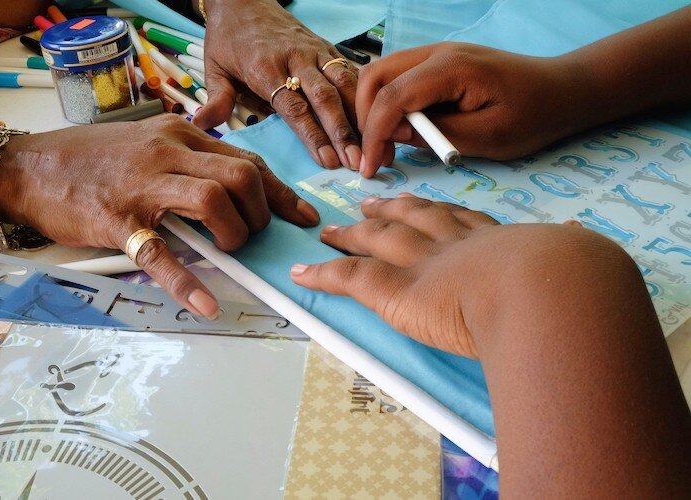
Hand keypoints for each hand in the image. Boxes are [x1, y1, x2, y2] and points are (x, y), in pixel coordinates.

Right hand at [0, 114, 319, 317]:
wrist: (30, 165)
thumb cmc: (93, 158)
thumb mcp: (148, 143)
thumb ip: (188, 158)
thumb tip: (229, 184)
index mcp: (181, 137)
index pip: (247, 161)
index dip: (282, 192)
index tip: (303, 216)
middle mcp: (169, 153)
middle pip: (242, 177)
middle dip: (264, 213)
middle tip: (256, 237)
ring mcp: (144, 185)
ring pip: (213, 200)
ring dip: (236, 233)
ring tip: (231, 251)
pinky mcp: (119, 220)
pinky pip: (160, 253)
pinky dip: (187, 281)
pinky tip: (207, 304)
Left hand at [192, 0, 361, 169]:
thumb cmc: (229, 37)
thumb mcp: (213, 66)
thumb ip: (216, 98)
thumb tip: (203, 125)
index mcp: (265, 67)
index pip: (294, 107)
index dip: (313, 135)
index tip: (327, 160)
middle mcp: (295, 58)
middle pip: (325, 98)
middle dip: (343, 132)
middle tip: (356, 161)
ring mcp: (314, 51)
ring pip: (344, 83)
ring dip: (359, 115)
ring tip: (374, 143)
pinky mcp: (326, 47)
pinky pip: (349, 71)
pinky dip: (364, 94)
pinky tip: (376, 118)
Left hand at [288, 194, 629, 358]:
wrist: (541, 284)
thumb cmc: (565, 276)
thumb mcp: (573, 256)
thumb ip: (570, 250)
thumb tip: (579, 237)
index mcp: (491, 240)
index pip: (456, 218)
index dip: (435, 209)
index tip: (424, 202)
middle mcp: (450, 243)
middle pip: (410, 218)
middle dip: (388, 209)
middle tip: (369, 202)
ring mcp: (418, 262)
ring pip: (374, 240)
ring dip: (350, 232)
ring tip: (331, 227)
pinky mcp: (392, 289)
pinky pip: (347, 277)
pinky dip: (321, 274)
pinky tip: (300, 273)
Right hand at [356, 43, 580, 176]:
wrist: (563, 90)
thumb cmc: (534, 116)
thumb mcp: (488, 137)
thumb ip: (437, 135)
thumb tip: (393, 134)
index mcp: (451, 68)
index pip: (392, 96)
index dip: (374, 134)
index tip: (370, 168)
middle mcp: (437, 52)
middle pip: (375, 76)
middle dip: (365, 118)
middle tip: (376, 157)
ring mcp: (436, 53)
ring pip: (382, 74)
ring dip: (373, 110)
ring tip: (386, 147)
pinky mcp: (439, 63)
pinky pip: (399, 78)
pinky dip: (388, 104)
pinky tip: (401, 132)